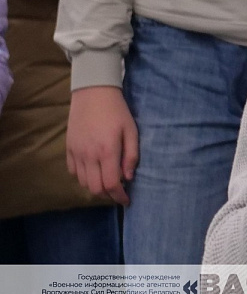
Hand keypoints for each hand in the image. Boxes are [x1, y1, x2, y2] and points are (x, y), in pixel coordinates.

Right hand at [66, 86, 137, 205]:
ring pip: (83, 182)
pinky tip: (94, 171)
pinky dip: (83, 177)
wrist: (93, 93)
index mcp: (107, 151)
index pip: (111, 184)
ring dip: (96, 187)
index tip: (126, 200)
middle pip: (95, 188)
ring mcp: (76, 153)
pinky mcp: (68, 149)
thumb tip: (128, 177)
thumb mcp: (131, 130)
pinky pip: (73, 172)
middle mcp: (89, 155)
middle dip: (108, 194)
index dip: (119, 196)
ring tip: (107, 180)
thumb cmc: (117, 111)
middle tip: (118, 190)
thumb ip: (131, 155)